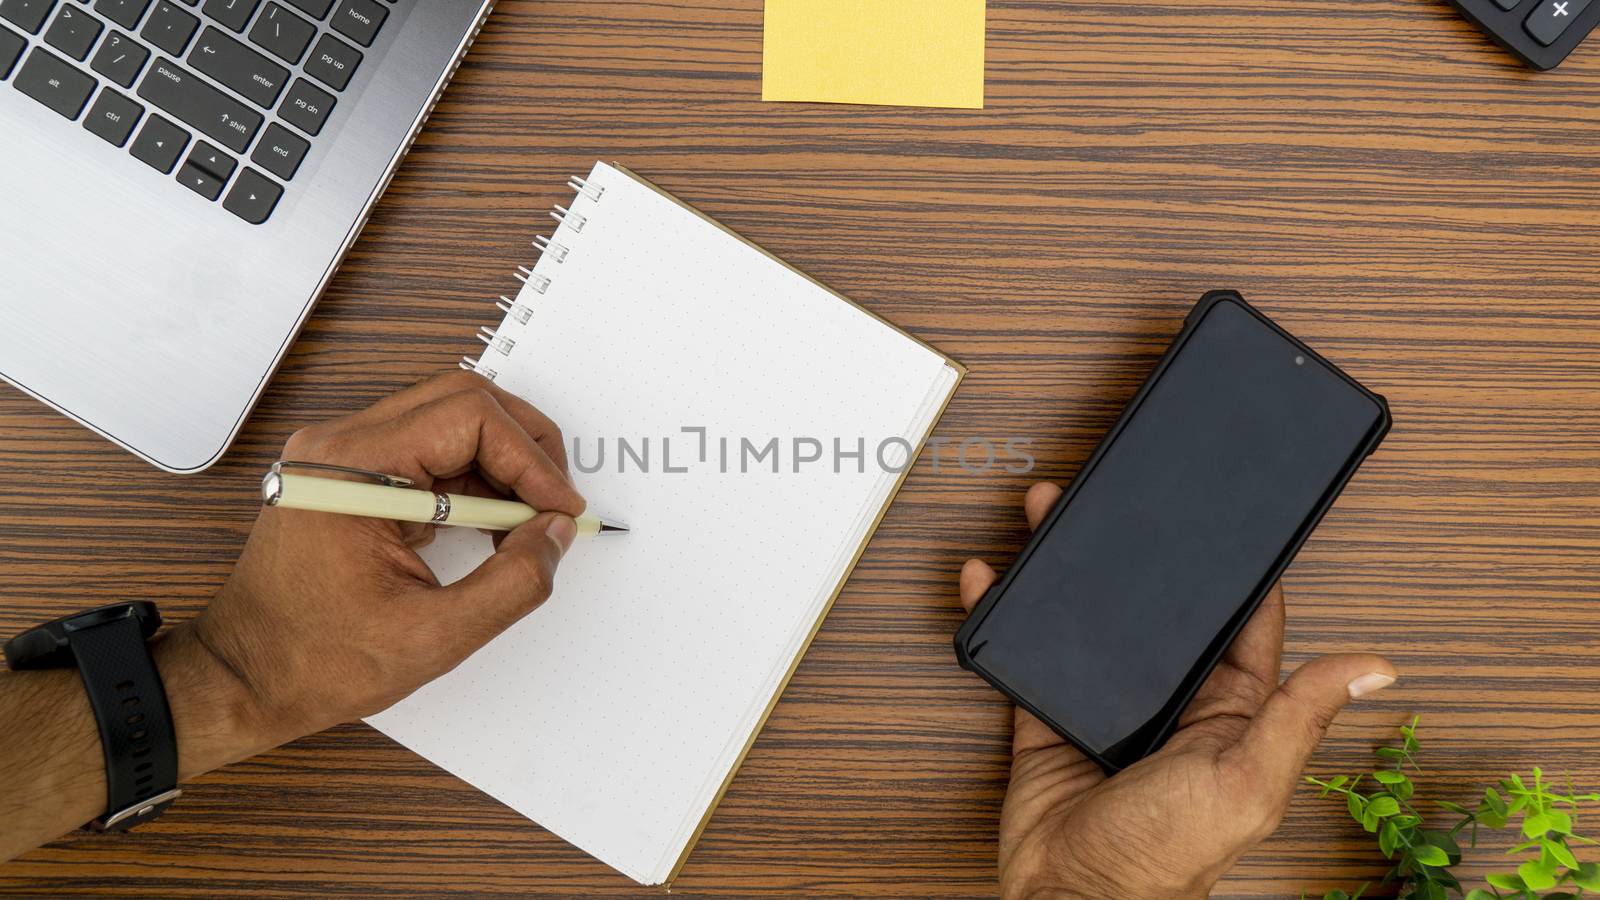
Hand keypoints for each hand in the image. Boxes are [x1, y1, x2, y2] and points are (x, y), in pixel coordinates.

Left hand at [181, 370, 587, 760]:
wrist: (241, 679)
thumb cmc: (312, 661)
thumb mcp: (433, 636)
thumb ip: (513, 583)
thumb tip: (556, 535)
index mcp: (351, 469)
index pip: (469, 418)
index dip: (530, 460)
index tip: (561, 510)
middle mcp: (339, 445)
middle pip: (461, 401)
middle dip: (524, 446)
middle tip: (557, 502)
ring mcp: (341, 457)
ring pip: (448, 420)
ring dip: (501, 462)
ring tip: (530, 519)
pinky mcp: (351, 477)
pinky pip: (428, 452)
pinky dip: (473, 480)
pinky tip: (494, 524)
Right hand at [959, 482, 1397, 898]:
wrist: (1071, 895)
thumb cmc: (1165, 856)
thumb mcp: (1246, 781)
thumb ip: (1299, 717)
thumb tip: (1376, 668)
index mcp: (1231, 714)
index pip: (1247, 626)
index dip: (1245, 575)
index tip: (1237, 522)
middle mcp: (1173, 705)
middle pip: (1162, 611)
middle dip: (1143, 557)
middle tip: (1127, 504)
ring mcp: (1109, 707)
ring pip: (1092, 622)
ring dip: (1070, 573)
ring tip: (1052, 519)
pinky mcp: (1049, 716)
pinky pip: (1029, 653)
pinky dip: (1005, 614)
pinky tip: (993, 580)